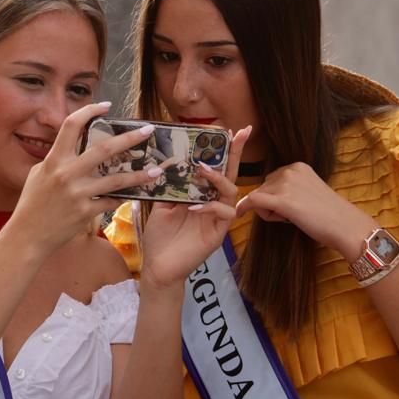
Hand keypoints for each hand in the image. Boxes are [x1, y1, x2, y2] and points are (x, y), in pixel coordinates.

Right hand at [7, 102, 168, 257]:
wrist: (27, 236)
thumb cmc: (32, 204)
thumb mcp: (39, 174)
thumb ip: (57, 160)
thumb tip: (75, 147)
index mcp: (54, 160)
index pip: (71, 125)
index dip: (89, 111)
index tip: (106, 106)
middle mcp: (67, 173)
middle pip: (105, 149)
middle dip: (130, 138)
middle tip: (148, 130)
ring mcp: (78, 194)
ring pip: (117, 180)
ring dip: (139, 175)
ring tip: (157, 171)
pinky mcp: (86, 212)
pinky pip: (110, 202)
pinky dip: (122, 198)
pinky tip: (134, 196)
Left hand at [139, 126, 251, 290]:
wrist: (157, 267)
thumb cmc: (160, 238)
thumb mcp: (161, 205)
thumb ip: (169, 186)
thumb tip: (168, 161)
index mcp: (201, 195)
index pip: (215, 169)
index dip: (222, 151)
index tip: (228, 130)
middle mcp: (213, 203)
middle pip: (231, 174)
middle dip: (236, 153)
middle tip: (241, 133)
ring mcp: (218, 218)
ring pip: (231, 191)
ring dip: (218, 178)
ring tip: (202, 169)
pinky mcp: (218, 233)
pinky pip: (223, 213)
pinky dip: (209, 206)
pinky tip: (193, 206)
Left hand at [233, 160, 374, 258]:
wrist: (344, 225)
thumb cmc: (330, 215)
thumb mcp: (309, 193)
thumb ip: (291, 190)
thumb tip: (270, 199)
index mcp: (298, 166)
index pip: (273, 179)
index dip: (274, 197)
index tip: (287, 210)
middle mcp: (290, 170)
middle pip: (264, 187)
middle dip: (269, 204)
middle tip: (291, 217)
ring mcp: (285, 183)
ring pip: (259, 196)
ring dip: (267, 212)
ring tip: (291, 219)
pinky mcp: (282, 200)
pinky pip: (253, 201)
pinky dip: (243, 207)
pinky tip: (239, 214)